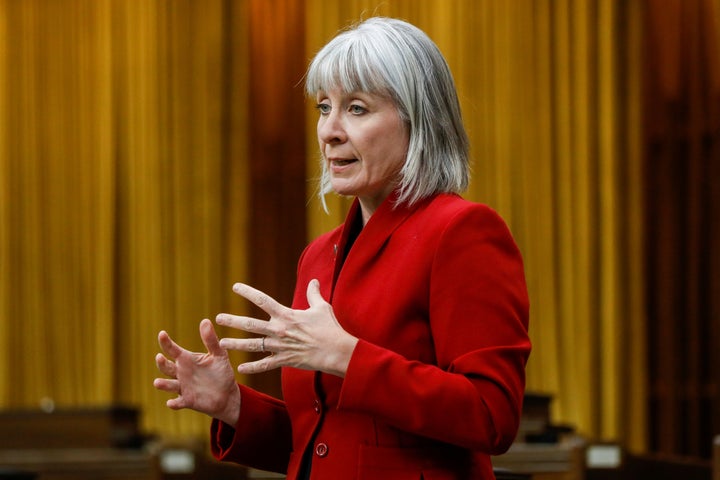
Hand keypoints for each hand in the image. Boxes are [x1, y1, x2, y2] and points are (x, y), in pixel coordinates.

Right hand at [153, 319, 240, 425]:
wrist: (228, 394)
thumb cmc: (221, 372)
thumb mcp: (219, 354)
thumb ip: (211, 340)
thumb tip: (205, 320)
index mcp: (187, 359)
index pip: (173, 350)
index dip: (166, 342)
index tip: (162, 334)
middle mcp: (181, 373)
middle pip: (166, 367)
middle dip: (162, 363)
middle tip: (159, 357)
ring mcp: (183, 387)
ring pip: (168, 385)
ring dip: (163, 384)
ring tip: (157, 383)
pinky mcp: (188, 400)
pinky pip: (178, 402)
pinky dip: (174, 403)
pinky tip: (171, 403)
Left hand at [216, 279, 358, 376]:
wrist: (336, 351)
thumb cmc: (330, 328)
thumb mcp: (321, 307)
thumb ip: (314, 294)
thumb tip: (314, 281)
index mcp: (286, 315)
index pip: (263, 300)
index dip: (248, 292)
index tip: (235, 287)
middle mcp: (279, 330)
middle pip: (251, 324)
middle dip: (233, 321)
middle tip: (218, 318)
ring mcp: (280, 346)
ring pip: (253, 345)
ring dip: (236, 344)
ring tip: (222, 343)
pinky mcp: (285, 360)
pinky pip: (265, 365)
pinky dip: (253, 367)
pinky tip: (240, 368)